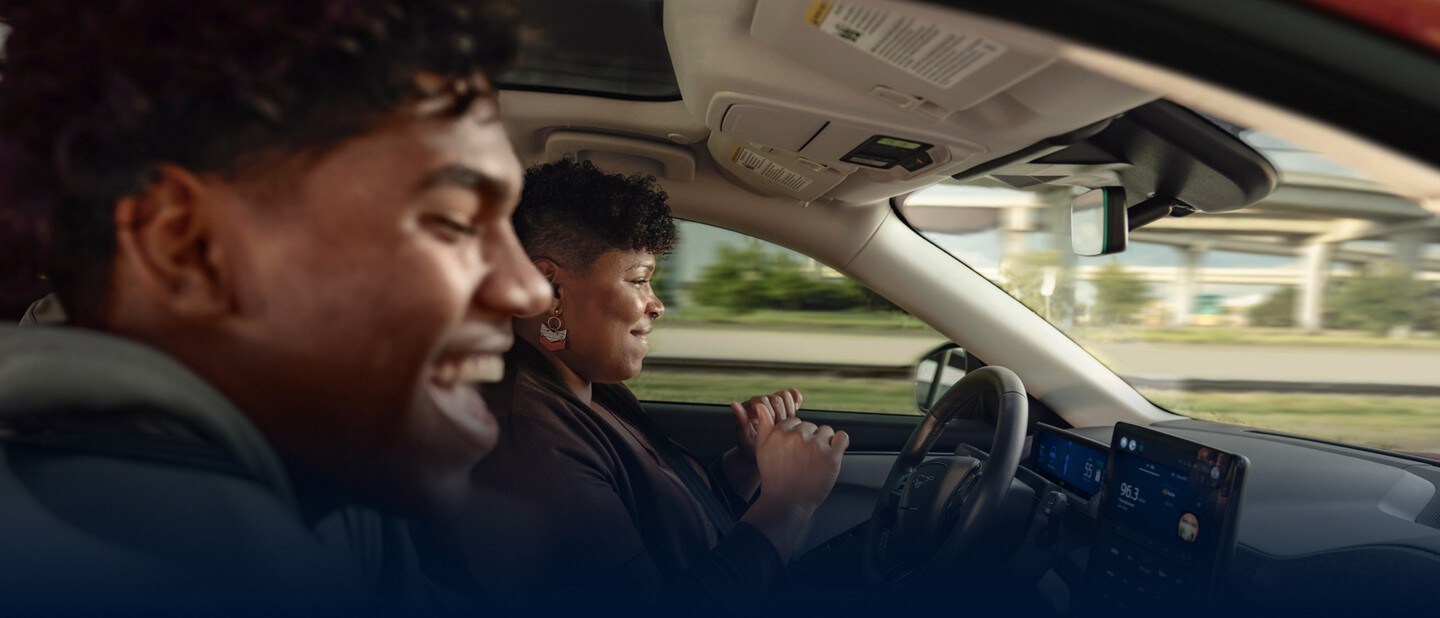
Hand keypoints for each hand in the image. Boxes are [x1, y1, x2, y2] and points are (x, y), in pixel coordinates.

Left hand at [729, 388, 801, 460]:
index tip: (770, 428)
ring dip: (789, 410)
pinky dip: (796, 399)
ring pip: (785, 395)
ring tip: (785, 424)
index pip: (763, 401)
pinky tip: (796, 408)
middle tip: (778, 429)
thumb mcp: (744, 437)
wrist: (762, 454)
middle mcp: (760, 402)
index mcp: (749, 407)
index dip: (770, 415)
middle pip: (776, 398)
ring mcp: (772, 403)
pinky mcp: (784, 406)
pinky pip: (793, 395)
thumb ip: (740, 420)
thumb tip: (734, 404)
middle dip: (780, 415)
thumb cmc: (751, 448)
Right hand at [740, 401, 848, 559]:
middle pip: (810, 426)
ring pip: (826, 431)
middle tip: (803, 459)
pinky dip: (840, 443)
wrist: (787, 502)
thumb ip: (764, 426)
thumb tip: (761, 406)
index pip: (795, 421)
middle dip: (809, 439)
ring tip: (815, 460)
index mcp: (781, 432)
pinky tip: (832, 452)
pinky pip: (842, 438)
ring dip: (824, 442)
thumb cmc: (774, 477)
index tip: (794, 451)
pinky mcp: (832, 456)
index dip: (795, 436)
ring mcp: (816, 446)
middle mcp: (798, 436)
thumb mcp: (761, 450)